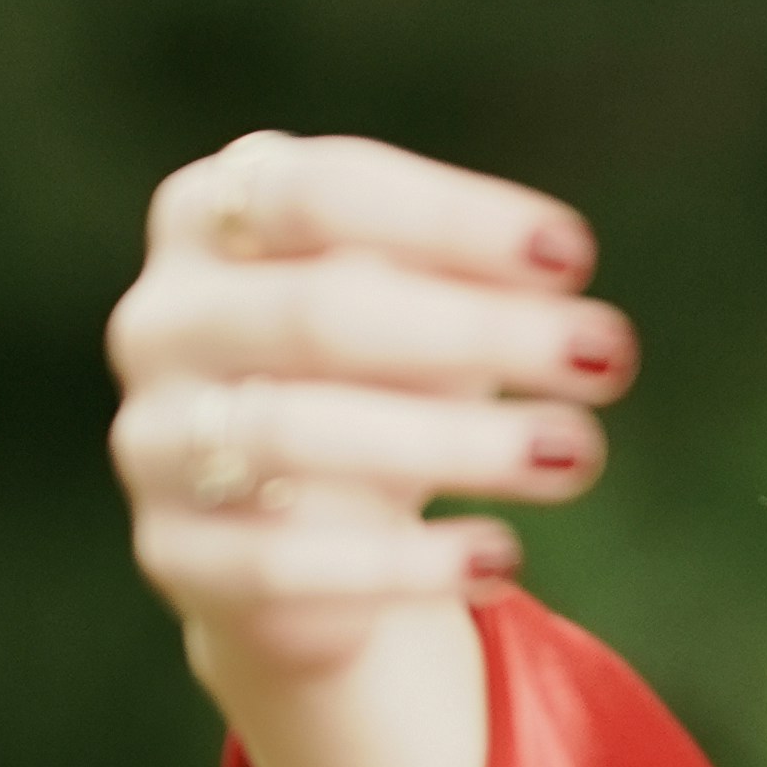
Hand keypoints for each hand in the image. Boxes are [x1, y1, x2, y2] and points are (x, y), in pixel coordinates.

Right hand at [106, 129, 630, 766]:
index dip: (445, 221)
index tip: (579, 258)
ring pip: (291, 442)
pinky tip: (506, 567)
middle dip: (470, 335)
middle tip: (612, 362)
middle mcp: (158, 334)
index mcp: (204, 224)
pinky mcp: (186, 577)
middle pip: (306, 316)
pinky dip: (401, 572)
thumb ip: (446, 269)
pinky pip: (284, 577)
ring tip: (584, 456)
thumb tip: (561, 276)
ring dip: (450, 448)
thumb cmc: (383, 389)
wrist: (285, 544)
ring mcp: (154, 459)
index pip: (306, 188)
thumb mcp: (412, 310)